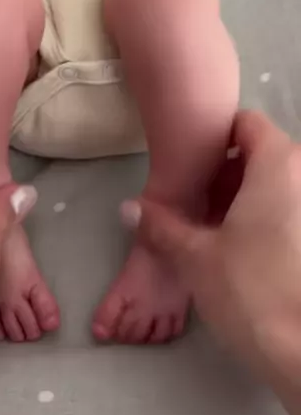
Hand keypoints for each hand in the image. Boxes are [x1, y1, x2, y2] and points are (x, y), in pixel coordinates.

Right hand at [125, 111, 300, 414]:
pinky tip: (243, 255)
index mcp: (279, 165)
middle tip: (197, 209)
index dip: (214, 141)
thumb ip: (160, 225)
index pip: (246, 123)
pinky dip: (265, 221)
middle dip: (226, 176)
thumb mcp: (194, 256)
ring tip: (215, 235)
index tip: (191, 172)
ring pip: (277, 187)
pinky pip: (288, 212)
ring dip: (245, 200)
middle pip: (263, 154)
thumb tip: (129, 208)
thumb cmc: (251, 291)